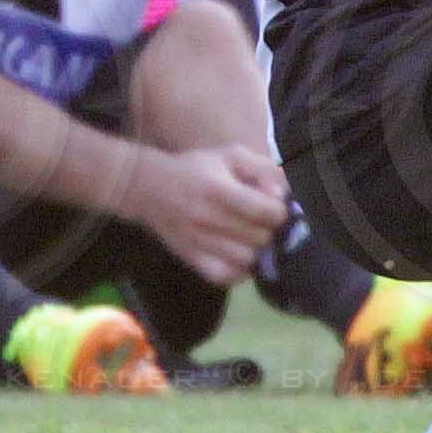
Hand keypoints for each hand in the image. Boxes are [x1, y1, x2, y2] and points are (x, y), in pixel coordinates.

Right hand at [139, 142, 290, 287]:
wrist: (149, 188)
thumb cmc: (196, 169)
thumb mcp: (231, 156)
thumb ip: (263, 170)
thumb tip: (282, 196)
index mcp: (219, 189)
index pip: (266, 211)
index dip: (278, 210)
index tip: (272, 205)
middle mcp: (208, 218)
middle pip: (261, 237)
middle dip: (267, 228)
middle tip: (259, 220)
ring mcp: (199, 243)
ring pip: (248, 259)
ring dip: (254, 248)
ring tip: (247, 235)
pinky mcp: (193, 261)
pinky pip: (228, 276)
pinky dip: (239, 268)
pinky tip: (235, 252)